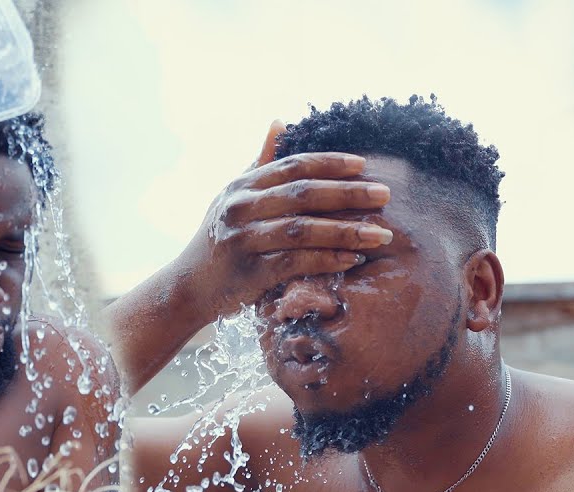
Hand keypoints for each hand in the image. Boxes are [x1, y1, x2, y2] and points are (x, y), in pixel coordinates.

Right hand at [181, 121, 394, 318]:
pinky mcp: (248, 272)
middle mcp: (240, 209)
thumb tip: (280, 123)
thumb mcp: (232, 196)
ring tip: (380, 234)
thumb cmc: (219, 239)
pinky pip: (296, 263)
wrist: (188, 287)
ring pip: (303, 229)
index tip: (363, 165)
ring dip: (346, 231)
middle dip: (348, 193)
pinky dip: (327, 260)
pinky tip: (353, 259)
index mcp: (242, 186)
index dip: (330, 163)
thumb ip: (259, 163)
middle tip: (384, 195)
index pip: (292, 166)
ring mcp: (243, 240)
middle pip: (302, 194)